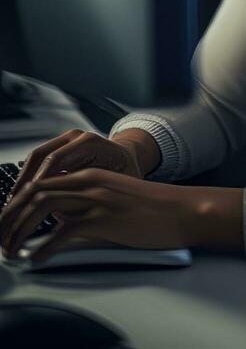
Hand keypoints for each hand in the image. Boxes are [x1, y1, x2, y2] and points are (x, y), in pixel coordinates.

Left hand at [0, 169, 207, 263]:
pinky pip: (63, 233)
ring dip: (20, 230)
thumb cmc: (149, 208)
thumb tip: (57, 220)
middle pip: (35, 192)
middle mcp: (89, 181)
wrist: (179, 210)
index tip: (6, 220)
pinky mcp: (103, 219)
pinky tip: (37, 259)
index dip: (18, 201)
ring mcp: (95, 199)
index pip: (41, 181)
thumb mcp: (111, 197)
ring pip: (43, 208)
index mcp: (90, 174)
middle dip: (10, 215)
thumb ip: (84, 203)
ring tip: (10, 249)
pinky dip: (44, 248)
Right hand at [7, 128, 144, 204]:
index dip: (39, 183)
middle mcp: (77, 137)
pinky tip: (22, 194)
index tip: (28, 203)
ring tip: (14, 202)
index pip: (56, 161)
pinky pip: (39, 159)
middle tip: (14, 205)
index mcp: (90, 143)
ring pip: (36, 157)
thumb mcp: (113, 187)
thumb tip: (59, 211)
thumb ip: (87, 196)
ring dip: (22, 179)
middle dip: (24, 182)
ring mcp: (68, 139)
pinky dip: (28, 175)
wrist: (129, 158)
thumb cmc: (125, 174)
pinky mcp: (61, 146)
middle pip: (41, 156)